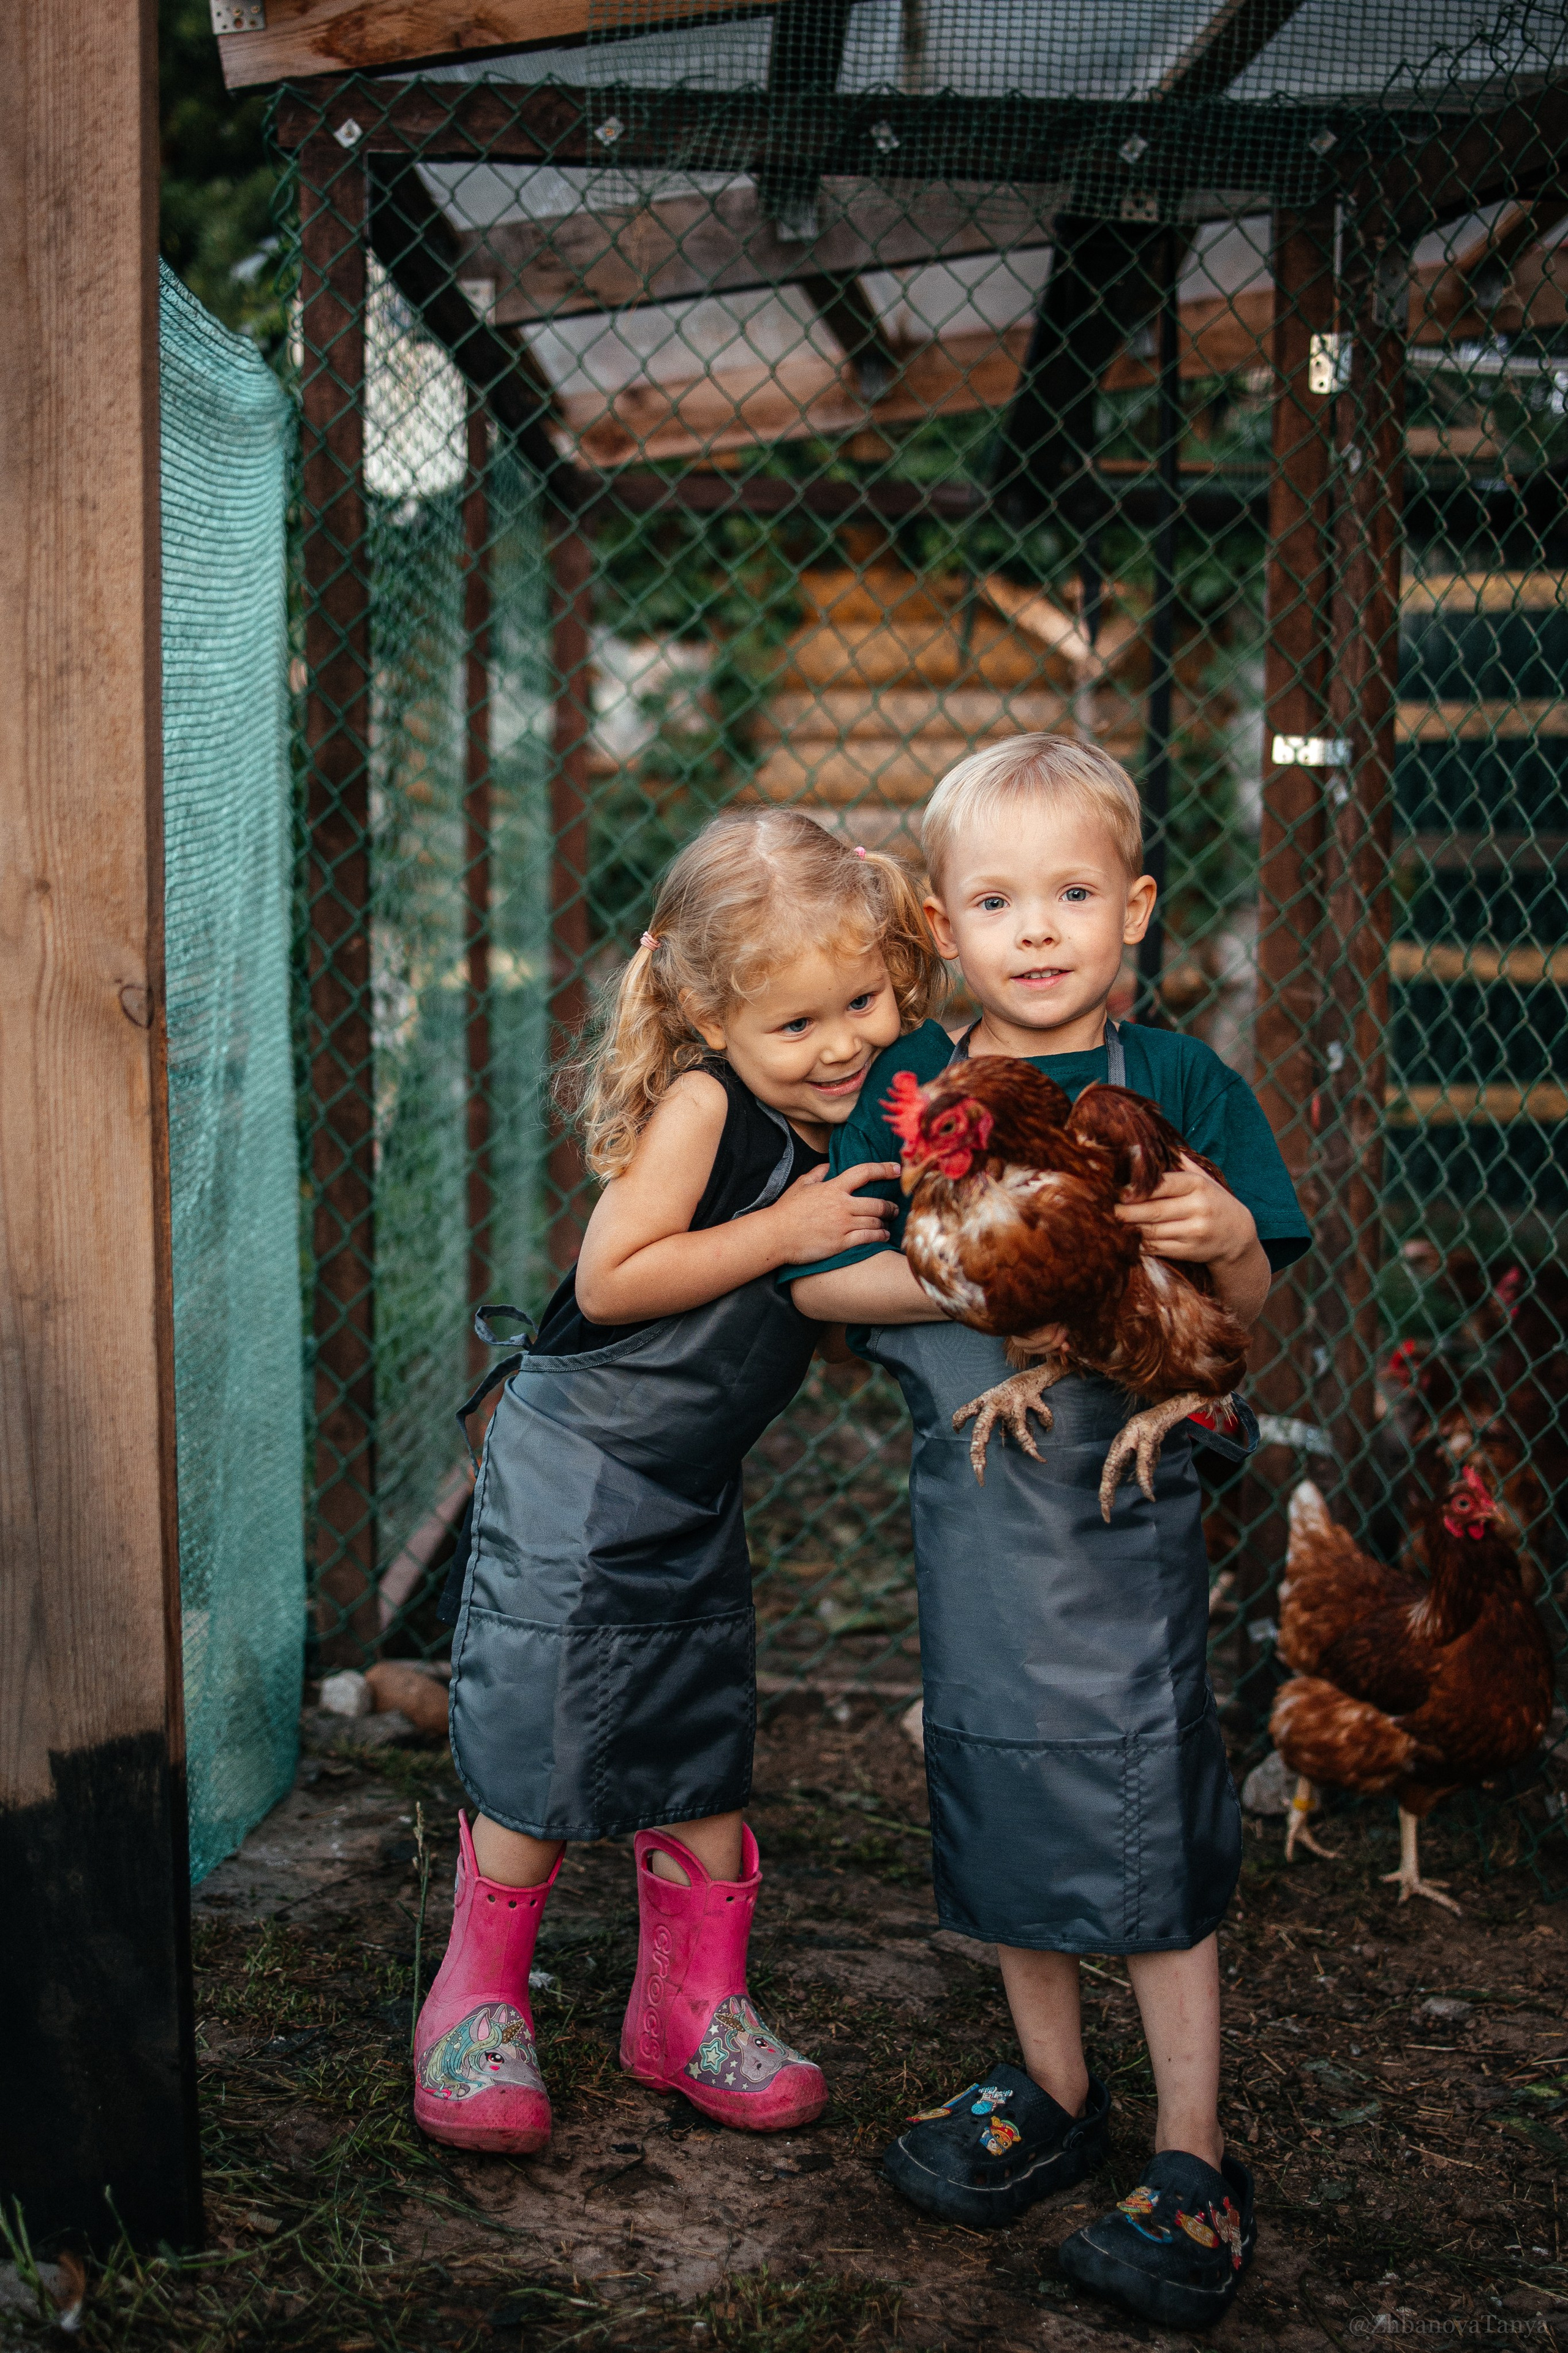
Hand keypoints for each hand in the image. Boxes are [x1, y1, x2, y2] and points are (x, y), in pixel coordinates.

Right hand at [768, 1162, 900, 1263]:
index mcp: (833, 1188)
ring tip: (888, 1223)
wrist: (776, 1235)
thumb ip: (818, 1172)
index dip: (883, 1169)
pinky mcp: (841, 1242)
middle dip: (890, 1206)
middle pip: (877, 1203)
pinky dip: (879, 1236)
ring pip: (875, 1221)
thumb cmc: (787, 1210)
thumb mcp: (801, 1185)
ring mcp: (843, 1225)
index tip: (897, 1169)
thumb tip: (829, 1165)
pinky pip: (868, 1238)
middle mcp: (842, 1205)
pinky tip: (882, 1235)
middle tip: (894, 1208)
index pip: (864, 1172)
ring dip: (885, 1222)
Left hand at [1114, 1154, 1257, 1267]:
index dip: (1137, 1189)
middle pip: (1152, 1211)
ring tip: (1109, 1223)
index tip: (1118, 1191)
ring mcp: (1193, 1232)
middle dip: (1125, 1212)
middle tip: (1106, 1209)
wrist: (1238, 1236)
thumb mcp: (1205, 1179)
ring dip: (1128, 1229)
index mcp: (1198, 1185)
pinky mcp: (1189, 1251)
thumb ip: (1181, 1165)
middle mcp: (1197, 1208)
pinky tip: (1125, 1239)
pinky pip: (1156, 1248)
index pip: (1163, 1185)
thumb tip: (1149, 1147)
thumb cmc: (1214, 1201)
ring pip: (1151, 1232)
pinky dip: (1138, 1245)